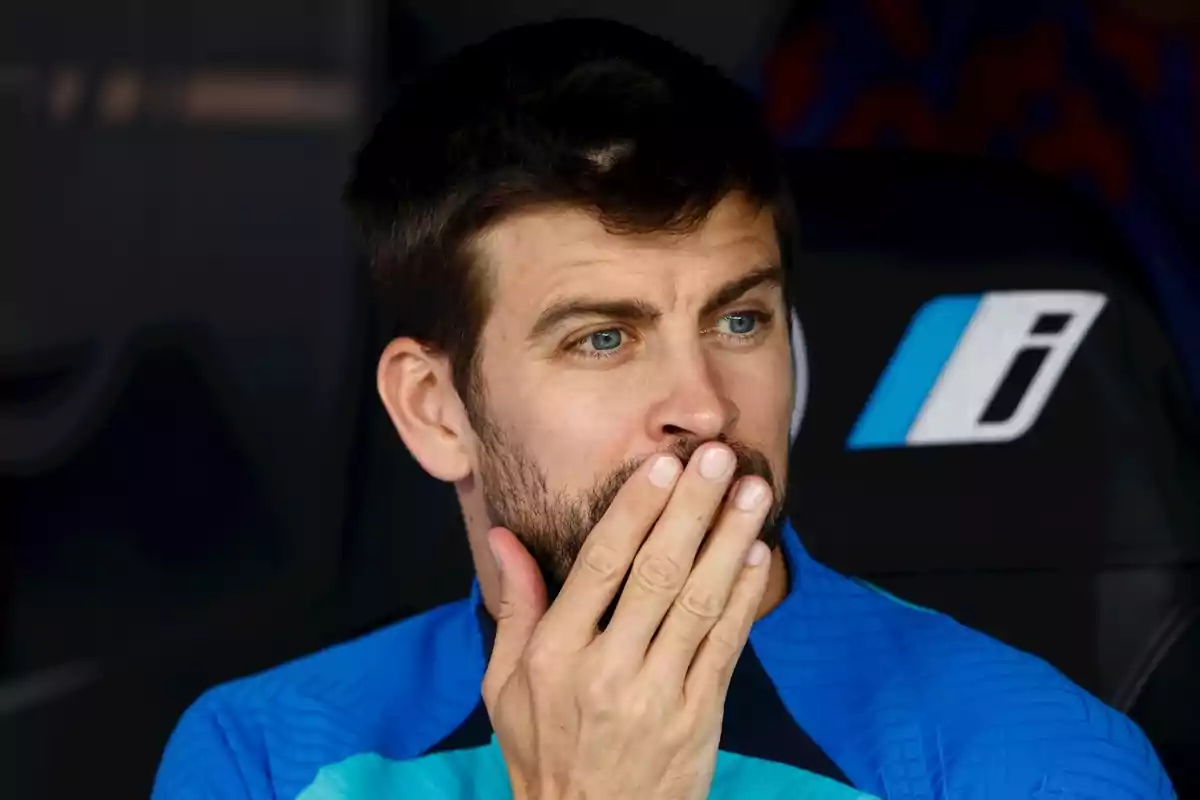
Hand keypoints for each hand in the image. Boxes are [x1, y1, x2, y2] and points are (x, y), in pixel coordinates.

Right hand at [482, 443, 773, 799]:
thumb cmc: (544, 752)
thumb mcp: (504, 686)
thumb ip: (514, 607)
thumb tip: (503, 537)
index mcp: (555, 656)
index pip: (601, 566)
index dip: (636, 511)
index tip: (661, 466)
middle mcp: (608, 671)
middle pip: (658, 573)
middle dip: (692, 509)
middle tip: (717, 457)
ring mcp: (659, 695)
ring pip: (701, 603)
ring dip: (730, 540)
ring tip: (752, 491)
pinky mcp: (700, 717)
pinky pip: (727, 645)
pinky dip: (746, 596)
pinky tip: (758, 554)